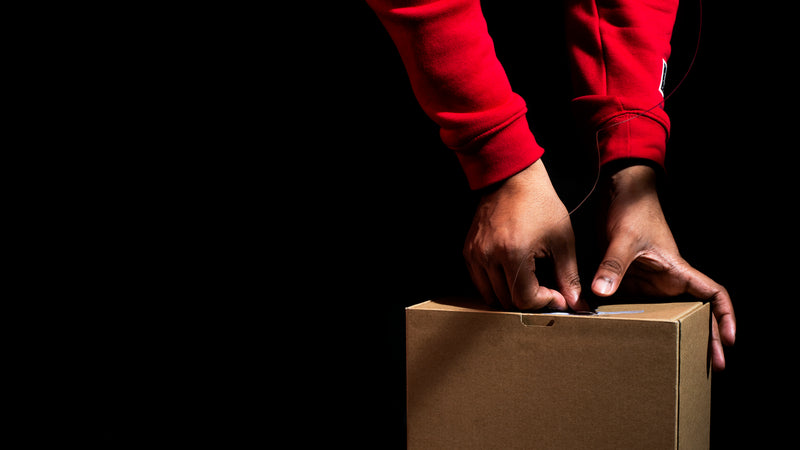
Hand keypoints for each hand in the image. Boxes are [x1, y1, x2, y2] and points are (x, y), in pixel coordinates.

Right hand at [464, 160, 586, 311]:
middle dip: (530, 299)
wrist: (512, 178)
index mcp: (513, 253)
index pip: (524, 299)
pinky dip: (496, 285)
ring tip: (530, 281)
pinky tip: (512, 273)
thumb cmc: (540, 205)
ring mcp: (475, 254)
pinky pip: (480, 282)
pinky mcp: (468, 251)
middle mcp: (489, 256)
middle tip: (547, 289)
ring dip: (512, 295)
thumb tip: (577, 304)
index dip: (544, 302)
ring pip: (491, 295)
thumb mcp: (562, 240)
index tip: (557, 294)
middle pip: (508, 300)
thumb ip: (568, 276)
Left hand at [591, 164, 736, 370]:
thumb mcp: (623, 239)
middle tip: (709, 368)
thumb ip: (613, 266)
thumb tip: (601, 292)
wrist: (618, 193)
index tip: (729, 340)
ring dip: (671, 336)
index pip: (714, 294)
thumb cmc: (632, 211)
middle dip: (704, 339)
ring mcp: (648, 283)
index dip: (725, 317)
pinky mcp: (629, 281)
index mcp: (678, 270)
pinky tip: (631, 342)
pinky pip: (637, 307)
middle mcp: (667, 280)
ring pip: (666, 314)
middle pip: (694, 313)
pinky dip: (638, 324)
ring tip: (673, 363)